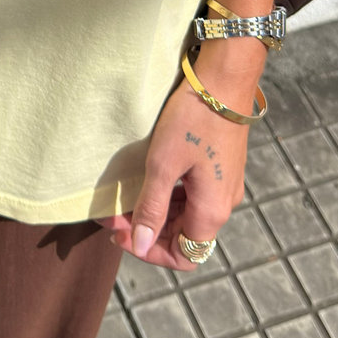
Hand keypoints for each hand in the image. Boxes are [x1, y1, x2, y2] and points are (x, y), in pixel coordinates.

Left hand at [100, 53, 252, 270]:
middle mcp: (222, 205)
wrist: (224, 81)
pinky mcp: (219, 169)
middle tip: (113, 214)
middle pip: (183, 237)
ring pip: (186, 217)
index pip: (183, 256)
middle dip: (146, 231)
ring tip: (124, 199)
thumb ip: (151, 208)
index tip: (121, 232)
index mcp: (212, 211)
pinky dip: (169, 197)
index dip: (149, 252)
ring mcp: (223, 187)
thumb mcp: (163, 164)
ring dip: (155, 213)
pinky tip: (148, 182)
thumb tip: (140, 244)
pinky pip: (193, 197)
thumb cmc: (192, 120)